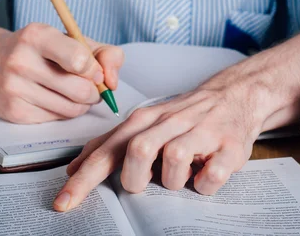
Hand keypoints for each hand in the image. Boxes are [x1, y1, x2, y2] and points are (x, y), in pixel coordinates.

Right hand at [0, 22, 122, 123]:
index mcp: (37, 35)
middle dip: (94, 92)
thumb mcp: (70, 38)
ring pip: (71, 108)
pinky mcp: (13, 112)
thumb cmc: (38, 49)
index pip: (79, 59)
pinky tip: (54, 98)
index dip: (96, 70)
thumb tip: (112, 81)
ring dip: (82, 104)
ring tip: (73, 92)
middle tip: (91, 87)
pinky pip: (56, 119)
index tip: (94, 71)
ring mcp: (14, 88)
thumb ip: (103, 53)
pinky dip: (64, 111)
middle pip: (80, 90)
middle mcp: (21, 61)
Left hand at [53, 59, 286, 211]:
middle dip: (135, 178)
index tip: (63, 204)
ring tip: (184, 175)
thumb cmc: (185, 115)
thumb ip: (111, 144)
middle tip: (146, 183)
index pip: (108, 151)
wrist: (236, 94)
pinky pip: (212, 176)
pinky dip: (206, 184)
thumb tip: (74, 167)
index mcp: (145, 120)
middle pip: (138, 151)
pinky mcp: (229, 146)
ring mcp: (201, 132)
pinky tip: (206, 175)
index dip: (84, 179)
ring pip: (174, 161)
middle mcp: (170, 123)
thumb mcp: (146, 122)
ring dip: (175, 180)